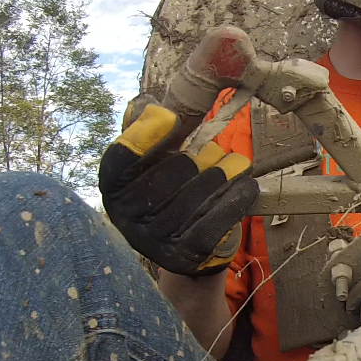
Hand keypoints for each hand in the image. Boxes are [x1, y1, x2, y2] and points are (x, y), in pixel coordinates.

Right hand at [99, 95, 258, 275]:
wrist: (185, 249)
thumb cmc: (171, 193)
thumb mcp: (154, 162)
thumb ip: (149, 131)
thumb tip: (152, 104)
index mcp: (113, 189)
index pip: (120, 158)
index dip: (144, 135)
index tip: (170, 116)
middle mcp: (126, 218)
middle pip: (171, 174)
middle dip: (200, 158)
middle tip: (218, 151)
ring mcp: (154, 241)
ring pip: (198, 196)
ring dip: (224, 175)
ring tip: (238, 164)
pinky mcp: (184, 256)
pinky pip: (216, 220)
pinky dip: (236, 198)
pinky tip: (247, 186)